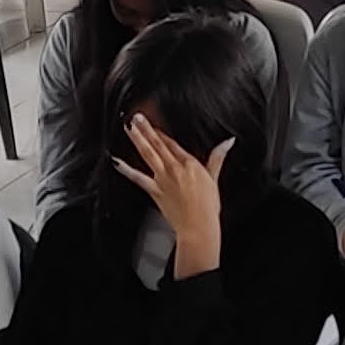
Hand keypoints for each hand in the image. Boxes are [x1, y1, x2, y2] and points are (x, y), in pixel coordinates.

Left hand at [113, 112, 234, 273]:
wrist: (198, 226)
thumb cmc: (207, 207)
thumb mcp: (215, 178)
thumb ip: (218, 157)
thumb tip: (227, 142)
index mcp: (190, 164)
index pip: (172, 143)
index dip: (161, 132)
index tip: (153, 122)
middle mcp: (174, 168)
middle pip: (158, 144)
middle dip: (146, 129)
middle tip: (136, 117)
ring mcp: (162, 179)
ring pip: (148, 154)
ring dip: (138, 139)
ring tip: (130, 128)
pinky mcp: (154, 190)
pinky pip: (137, 177)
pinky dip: (126, 169)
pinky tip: (117, 162)